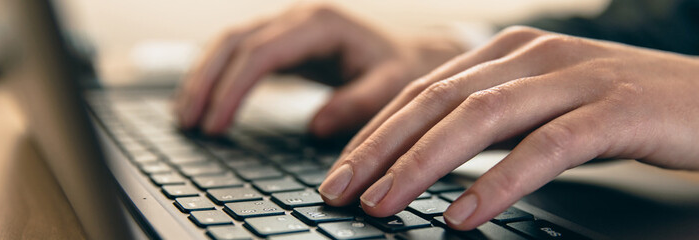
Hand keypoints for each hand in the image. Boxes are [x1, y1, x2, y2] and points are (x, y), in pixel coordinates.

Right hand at [174, 4, 461, 136]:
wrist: (409, 54)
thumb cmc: (401, 69)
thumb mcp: (391, 86)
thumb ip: (358, 102)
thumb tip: (317, 125)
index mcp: (321, 24)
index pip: (262, 52)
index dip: (233, 89)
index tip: (217, 125)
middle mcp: (298, 17)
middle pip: (235, 41)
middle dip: (206, 82)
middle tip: (189, 122)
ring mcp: (287, 27)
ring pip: (230, 44)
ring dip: (203, 78)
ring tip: (185, 116)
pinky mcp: (283, 42)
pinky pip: (240, 54)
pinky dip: (217, 77)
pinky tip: (204, 102)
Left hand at [318, 26, 698, 229]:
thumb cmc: (620, 107)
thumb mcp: (542, 105)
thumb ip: (491, 119)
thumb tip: (428, 160)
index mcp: (508, 51)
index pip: (423, 90)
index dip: (375, 132)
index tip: (340, 172)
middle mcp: (532, 55)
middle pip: (437, 101)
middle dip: (381, 148)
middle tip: (339, 190)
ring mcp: (574, 77)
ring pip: (481, 118)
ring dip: (423, 165)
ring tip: (383, 205)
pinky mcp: (615, 109)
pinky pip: (545, 148)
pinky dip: (499, 182)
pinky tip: (463, 215)